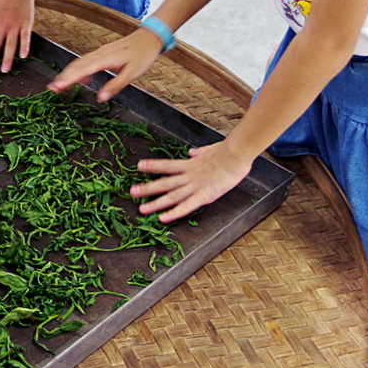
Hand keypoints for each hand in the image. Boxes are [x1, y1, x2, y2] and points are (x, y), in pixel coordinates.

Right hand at [46, 28, 163, 101]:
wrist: (149, 38)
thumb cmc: (143, 55)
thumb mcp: (133, 73)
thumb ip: (115, 85)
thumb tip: (100, 98)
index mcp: (105, 59)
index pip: (82, 70)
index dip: (68, 79)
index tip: (57, 87)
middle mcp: (99, 54)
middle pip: (76, 65)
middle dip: (62, 77)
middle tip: (51, 89)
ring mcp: (100, 52)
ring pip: (79, 63)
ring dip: (68, 73)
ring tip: (59, 85)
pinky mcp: (102, 53)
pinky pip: (86, 61)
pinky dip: (78, 70)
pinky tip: (81, 79)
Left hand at [131, 141, 250, 222]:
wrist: (235, 155)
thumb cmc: (226, 152)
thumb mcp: (209, 149)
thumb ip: (199, 152)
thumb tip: (193, 151)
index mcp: (190, 165)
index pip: (167, 166)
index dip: (153, 166)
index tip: (139, 166)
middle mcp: (188, 176)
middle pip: (164, 183)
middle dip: (147, 188)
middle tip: (131, 192)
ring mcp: (194, 187)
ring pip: (171, 196)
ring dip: (155, 203)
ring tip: (142, 209)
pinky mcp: (203, 196)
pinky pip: (186, 207)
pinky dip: (173, 213)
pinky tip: (162, 218)